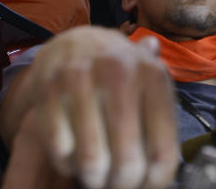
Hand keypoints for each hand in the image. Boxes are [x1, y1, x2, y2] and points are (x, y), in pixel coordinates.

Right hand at [0, 27, 179, 188]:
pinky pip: (60, 149)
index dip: (154, 183)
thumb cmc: (119, 72)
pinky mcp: (49, 88)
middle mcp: (121, 73)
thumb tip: (165, 172)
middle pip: (128, 163)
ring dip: (94, 178)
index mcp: (153, 76)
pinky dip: (67, 162)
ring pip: (92, 162)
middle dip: (121, 185)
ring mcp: (83, 79)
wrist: (75, 41)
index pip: (162, 153)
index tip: (145, 186)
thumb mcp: (150, 85)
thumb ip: (164, 123)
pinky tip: (74, 155)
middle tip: (116, 185)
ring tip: (96, 175)